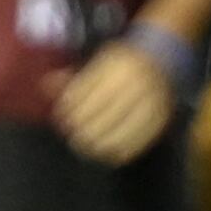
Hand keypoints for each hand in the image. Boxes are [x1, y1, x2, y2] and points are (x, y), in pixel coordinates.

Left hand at [52, 43, 178, 161]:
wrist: (163, 59)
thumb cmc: (121, 64)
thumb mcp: (98, 62)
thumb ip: (74, 77)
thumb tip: (47, 84)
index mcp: (117, 65)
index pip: (86, 93)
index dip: (70, 109)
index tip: (62, 117)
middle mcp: (136, 82)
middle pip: (101, 115)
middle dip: (83, 129)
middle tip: (74, 136)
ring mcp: (152, 101)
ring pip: (120, 131)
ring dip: (100, 143)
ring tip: (87, 147)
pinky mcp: (161, 118)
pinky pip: (138, 141)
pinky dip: (120, 150)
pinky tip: (108, 152)